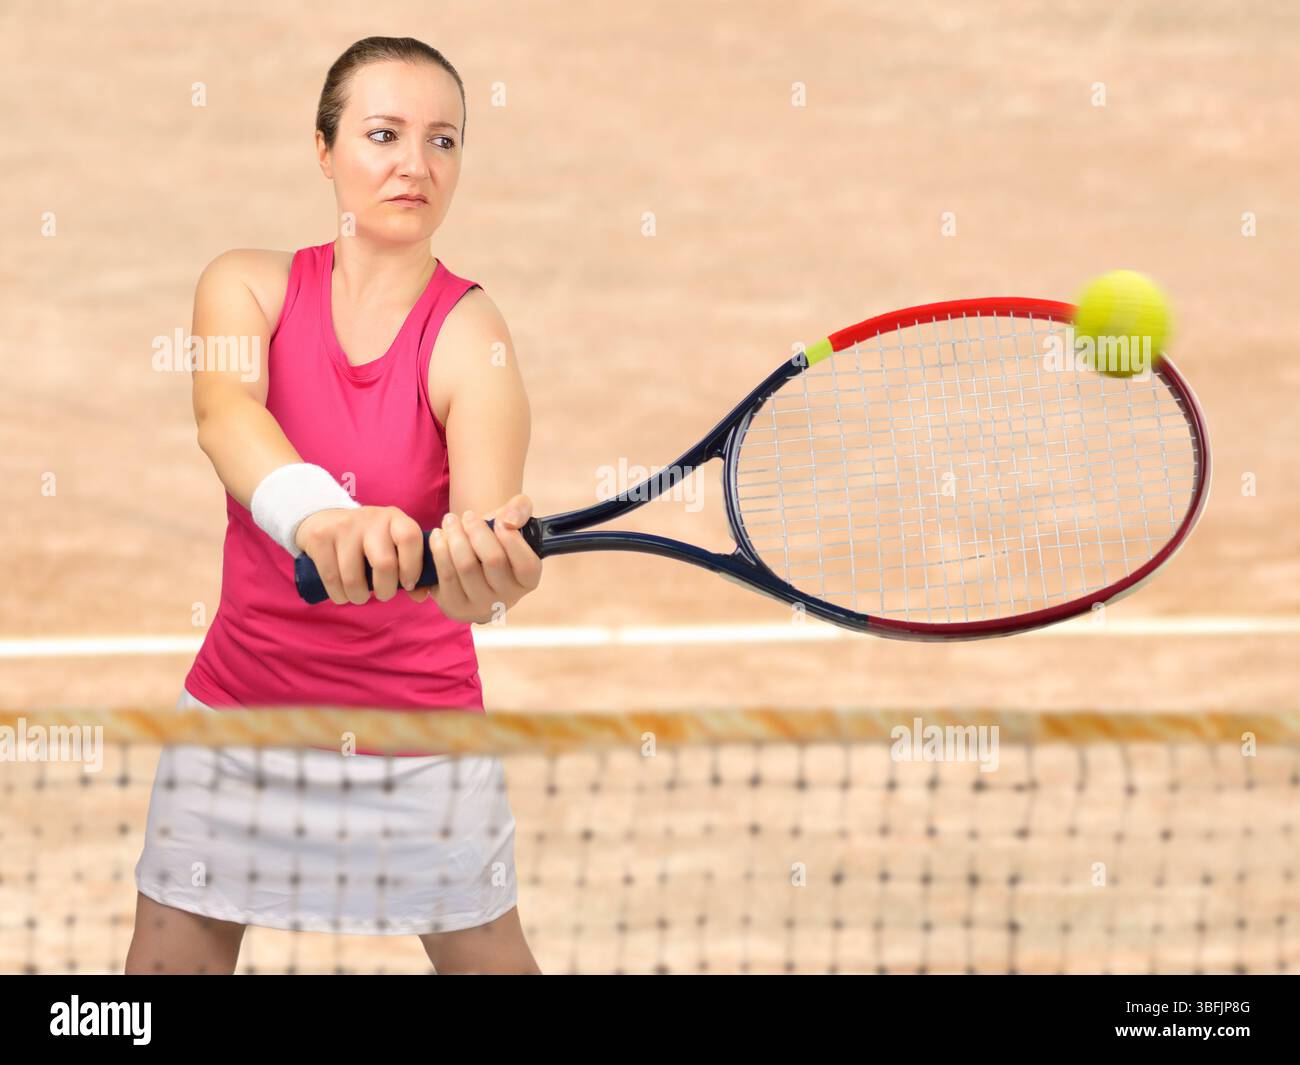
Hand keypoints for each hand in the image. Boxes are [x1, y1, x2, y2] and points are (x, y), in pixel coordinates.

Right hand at [295, 505, 426, 604]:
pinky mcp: (320, 537)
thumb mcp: (391, 544)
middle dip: (386, 590)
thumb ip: (409, 568)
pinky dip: (339, 595)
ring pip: (353, 577)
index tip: (408, 584)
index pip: (410, 538)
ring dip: (358, 597)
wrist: (324, 520)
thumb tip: (421, 596)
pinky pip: (331, 578)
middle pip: (384, 563)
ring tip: (360, 596)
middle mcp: (370, 518)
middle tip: (384, 594)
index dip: (413, 566)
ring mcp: (344, 527)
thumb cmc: (367, 540)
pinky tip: (342, 594)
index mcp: (394, 518)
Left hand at [429, 494, 541, 623]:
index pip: (526, 564)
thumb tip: (509, 520)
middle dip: (476, 531)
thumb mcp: (513, 520)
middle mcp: (508, 599)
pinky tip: (438, 537)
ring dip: (454, 537)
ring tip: (450, 522)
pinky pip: (446, 575)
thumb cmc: (495, 540)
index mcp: (528, 581)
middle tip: (467, 516)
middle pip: (493, 560)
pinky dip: (439, 551)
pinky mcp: (455, 608)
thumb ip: (520, 509)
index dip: (512, 538)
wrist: (471, 561)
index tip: (499, 520)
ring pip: (466, 566)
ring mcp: (481, 607)